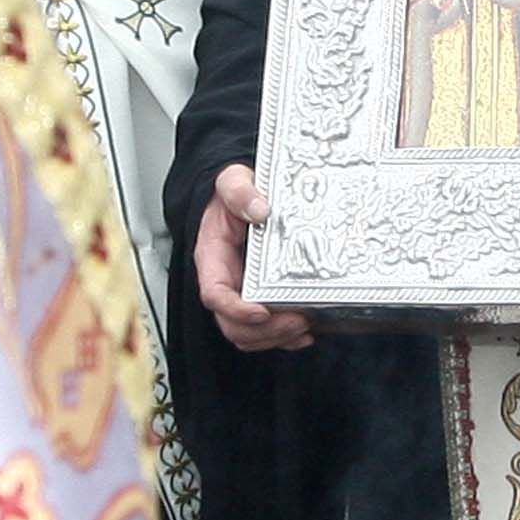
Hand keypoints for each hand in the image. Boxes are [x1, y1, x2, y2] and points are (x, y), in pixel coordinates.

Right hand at [196, 163, 311, 353]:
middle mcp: (225, 281)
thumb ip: (240, 191)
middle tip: (297, 320)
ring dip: (276, 338)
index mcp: (212, 257)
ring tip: (304, 327)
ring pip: (249, 335)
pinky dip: (286, 339)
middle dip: (265, 331)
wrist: (241, 196)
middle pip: (232, 325)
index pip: (214, 294)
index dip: (236, 309)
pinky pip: (266, 332)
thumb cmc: (231, 194)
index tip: (261, 310)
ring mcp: (242, 294)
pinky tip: (307, 332)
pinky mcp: (260, 299)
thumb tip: (259, 208)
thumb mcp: (232, 181)